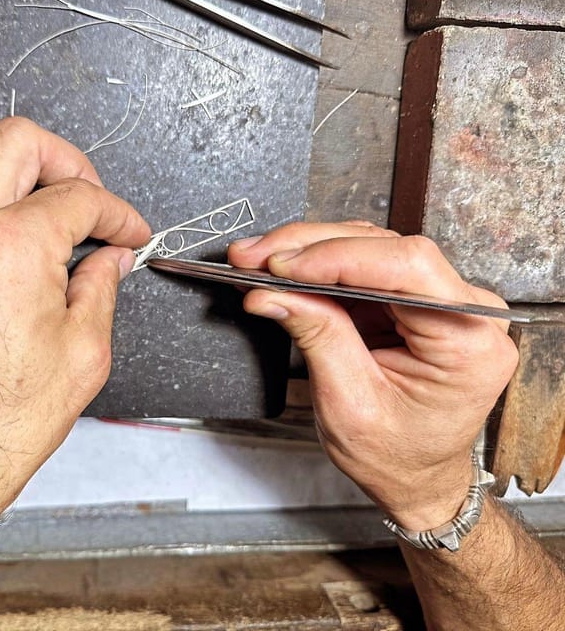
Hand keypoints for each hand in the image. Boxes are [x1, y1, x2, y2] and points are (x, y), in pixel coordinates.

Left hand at [0, 118, 150, 555]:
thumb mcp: (81, 359)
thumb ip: (100, 290)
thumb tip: (108, 260)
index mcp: (9, 248)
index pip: (78, 197)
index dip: (118, 212)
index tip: (128, 232)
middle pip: (18, 142)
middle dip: (69, 163)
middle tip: (89, 203)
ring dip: (1, 159)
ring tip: (29, 196)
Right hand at [228, 221, 518, 530]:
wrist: (415, 475)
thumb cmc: (398, 456)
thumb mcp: (349, 404)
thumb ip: (317, 337)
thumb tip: (272, 292)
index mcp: (469, 342)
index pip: (406, 269)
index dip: (336, 257)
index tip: (280, 266)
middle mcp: (466, 310)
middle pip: (385, 249)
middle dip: (310, 249)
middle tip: (253, 257)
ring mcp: (441, 299)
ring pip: (369, 247)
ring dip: (307, 251)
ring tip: (258, 261)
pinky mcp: (412, 299)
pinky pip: (363, 266)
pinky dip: (317, 267)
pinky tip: (282, 270)